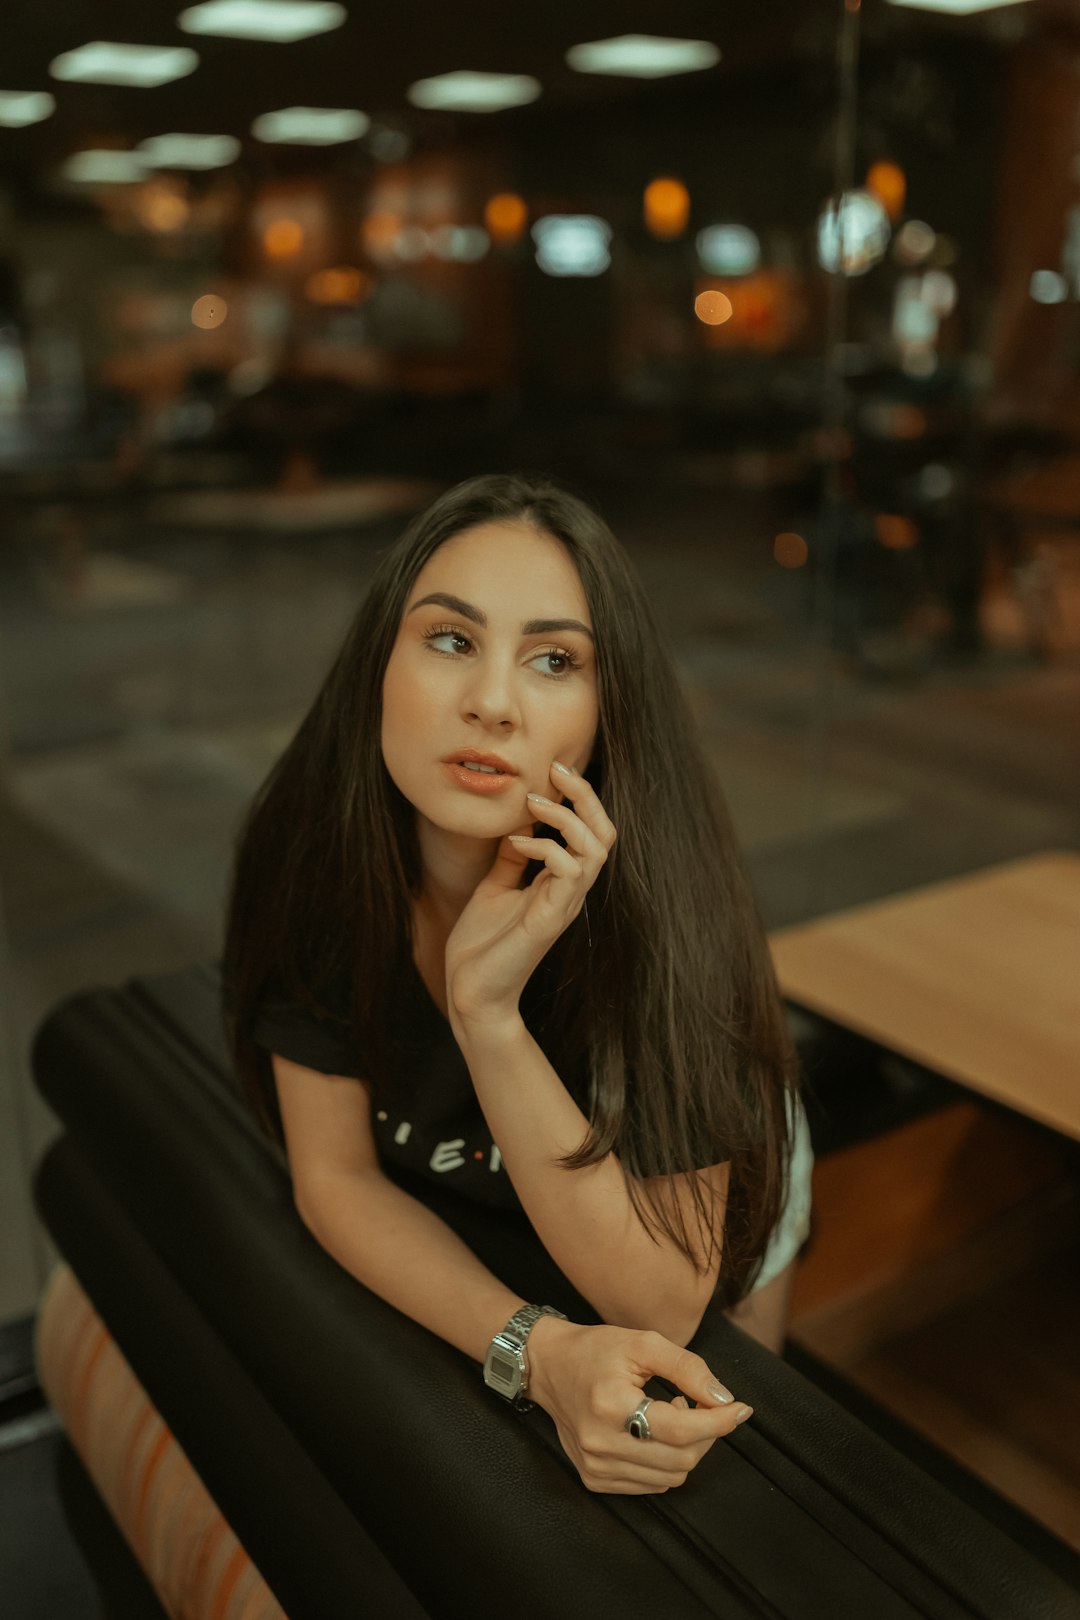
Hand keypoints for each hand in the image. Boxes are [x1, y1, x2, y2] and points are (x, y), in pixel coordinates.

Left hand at [445, 761, 615, 1029]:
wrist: (471, 993)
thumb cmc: (482, 947)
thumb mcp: (495, 888)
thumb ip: (512, 859)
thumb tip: (520, 826)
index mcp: (561, 883)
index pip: (591, 831)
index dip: (579, 798)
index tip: (551, 771)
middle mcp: (570, 892)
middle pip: (605, 833)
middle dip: (586, 796)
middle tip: (555, 770)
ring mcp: (564, 905)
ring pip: (596, 848)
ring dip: (566, 817)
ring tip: (533, 803)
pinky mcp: (550, 919)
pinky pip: (569, 871)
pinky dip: (545, 848)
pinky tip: (516, 842)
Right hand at [525, 1317, 753, 1495]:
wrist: (548, 1367)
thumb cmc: (595, 1350)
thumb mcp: (643, 1343)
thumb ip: (688, 1368)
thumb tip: (723, 1398)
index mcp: (610, 1404)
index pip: (680, 1429)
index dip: (718, 1421)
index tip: (740, 1408)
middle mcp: (600, 1442)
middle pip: (681, 1459)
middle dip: (704, 1434)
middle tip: (696, 1403)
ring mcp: (595, 1466)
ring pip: (670, 1477)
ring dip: (685, 1448)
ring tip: (669, 1413)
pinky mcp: (594, 1478)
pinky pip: (651, 1484)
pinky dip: (665, 1462)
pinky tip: (654, 1433)